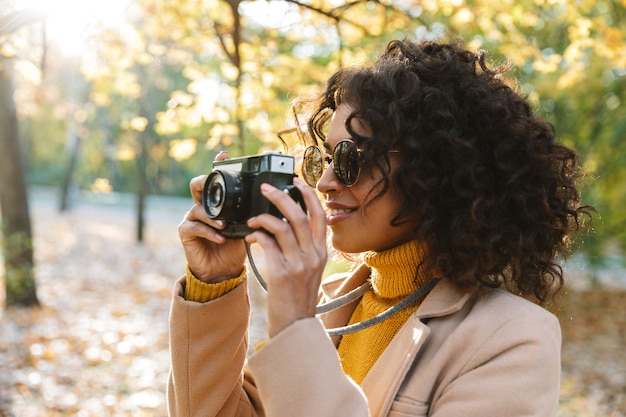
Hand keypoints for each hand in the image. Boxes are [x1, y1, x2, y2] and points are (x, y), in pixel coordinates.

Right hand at [178, 152, 245, 282]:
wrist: (223, 271)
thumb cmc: (235, 248)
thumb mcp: (247, 228)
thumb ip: (253, 214)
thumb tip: (274, 203)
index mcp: (218, 202)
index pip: (216, 180)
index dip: (217, 165)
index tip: (225, 154)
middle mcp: (202, 206)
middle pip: (197, 185)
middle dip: (204, 182)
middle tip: (214, 185)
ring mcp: (192, 218)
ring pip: (197, 208)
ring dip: (212, 216)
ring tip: (225, 224)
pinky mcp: (186, 232)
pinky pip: (194, 227)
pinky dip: (209, 231)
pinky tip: (221, 237)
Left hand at [244, 177, 327, 336]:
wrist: (295, 328)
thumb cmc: (299, 298)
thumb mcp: (310, 270)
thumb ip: (303, 248)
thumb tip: (285, 225)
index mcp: (321, 252)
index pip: (319, 215)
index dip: (309, 194)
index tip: (295, 181)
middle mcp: (313, 256)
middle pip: (300, 215)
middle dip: (281, 196)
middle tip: (266, 188)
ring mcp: (299, 265)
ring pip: (282, 227)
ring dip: (263, 216)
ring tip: (252, 218)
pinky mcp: (281, 274)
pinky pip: (268, 244)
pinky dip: (257, 235)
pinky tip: (250, 236)